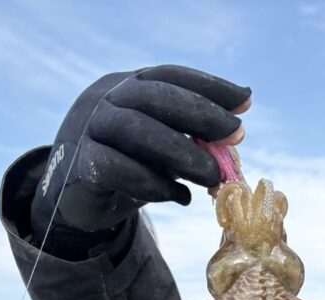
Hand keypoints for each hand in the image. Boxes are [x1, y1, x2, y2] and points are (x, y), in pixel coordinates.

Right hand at [31, 65, 250, 241]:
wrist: (78, 199)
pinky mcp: (79, 165)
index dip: (208, 86)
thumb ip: (190, 138)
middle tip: (238, 135)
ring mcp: (87, 129)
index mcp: (126, 86)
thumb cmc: (130, 165)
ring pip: (135, 129)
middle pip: (153, 96)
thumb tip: (236, 136)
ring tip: (214, 176)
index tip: (246, 101)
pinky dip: (153, 184)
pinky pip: (116, 169)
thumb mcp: (162, 147)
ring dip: (182, 153)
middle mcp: (104, 100)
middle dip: (201, 114)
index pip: (169, 76)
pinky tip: (180, 197)